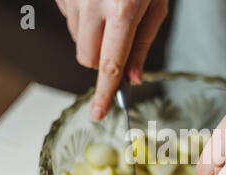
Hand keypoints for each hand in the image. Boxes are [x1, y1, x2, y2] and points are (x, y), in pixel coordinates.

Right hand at [55, 0, 167, 119]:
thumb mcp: (156, 6)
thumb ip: (143, 43)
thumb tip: (133, 77)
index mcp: (122, 10)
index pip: (110, 65)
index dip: (105, 93)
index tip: (98, 113)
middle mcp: (93, 5)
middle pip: (87, 58)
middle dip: (101, 60)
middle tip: (117, 40)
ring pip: (77, 42)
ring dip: (92, 39)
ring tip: (108, 12)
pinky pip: (69, 21)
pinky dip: (82, 21)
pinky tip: (97, 3)